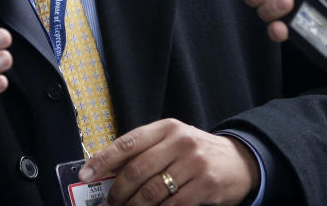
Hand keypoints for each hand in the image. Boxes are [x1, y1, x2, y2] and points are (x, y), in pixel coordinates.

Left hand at [77, 118, 258, 205]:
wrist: (240, 162)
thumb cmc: (197, 153)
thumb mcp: (173, 142)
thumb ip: (146, 152)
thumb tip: (108, 172)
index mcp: (167, 127)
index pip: (128, 143)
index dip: (103, 160)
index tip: (85, 175)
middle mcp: (180, 142)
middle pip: (137, 170)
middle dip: (117, 192)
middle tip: (108, 204)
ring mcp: (194, 163)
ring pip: (152, 192)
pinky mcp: (205, 186)